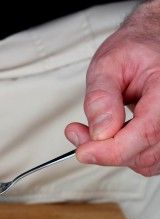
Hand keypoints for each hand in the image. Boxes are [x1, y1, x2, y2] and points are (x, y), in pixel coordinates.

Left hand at [65, 1, 159, 175]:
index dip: (111, 151)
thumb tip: (99, 132)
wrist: (151, 44)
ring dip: (113, 154)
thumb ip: (101, 98)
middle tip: (77, 133)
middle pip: (144, 153)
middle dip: (105, 151)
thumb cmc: (135, 50)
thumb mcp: (108, 64)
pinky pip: (148, 159)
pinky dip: (123, 154)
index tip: (83, 151)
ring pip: (146, 162)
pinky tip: (108, 137)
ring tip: (90, 131)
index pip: (145, 134)